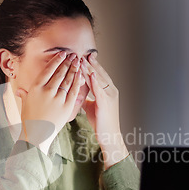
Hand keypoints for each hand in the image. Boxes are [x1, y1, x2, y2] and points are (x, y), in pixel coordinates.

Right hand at [16, 52, 82, 153]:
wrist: (36, 135)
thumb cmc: (29, 120)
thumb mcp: (25, 105)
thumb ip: (24, 95)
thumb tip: (19, 90)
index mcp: (35, 88)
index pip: (48, 70)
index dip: (57, 60)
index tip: (62, 53)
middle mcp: (47, 91)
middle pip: (60, 73)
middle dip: (68, 62)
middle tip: (73, 55)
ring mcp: (58, 99)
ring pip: (68, 80)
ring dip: (74, 69)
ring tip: (78, 62)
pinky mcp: (67, 106)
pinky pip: (74, 91)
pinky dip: (78, 81)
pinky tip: (81, 75)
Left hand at [81, 53, 128, 168]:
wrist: (109, 135)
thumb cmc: (101, 122)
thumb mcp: (92, 106)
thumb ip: (86, 97)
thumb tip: (77, 92)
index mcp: (108, 91)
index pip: (99, 75)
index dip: (92, 65)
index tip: (85, 56)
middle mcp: (111, 91)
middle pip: (99, 74)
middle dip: (90, 64)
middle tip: (82, 54)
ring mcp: (109, 96)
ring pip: (99, 79)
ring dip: (90, 69)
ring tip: (82, 60)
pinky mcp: (106, 103)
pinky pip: (100, 89)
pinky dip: (95, 81)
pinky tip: (90, 74)